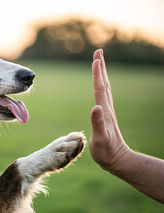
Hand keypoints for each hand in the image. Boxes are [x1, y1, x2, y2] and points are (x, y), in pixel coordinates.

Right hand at [89, 49, 129, 169]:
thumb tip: (95, 106)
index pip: (100, 89)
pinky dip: (101, 85)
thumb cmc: (107, 152)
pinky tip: (99, 85)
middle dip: (101, 67)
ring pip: (105, 88)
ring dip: (101, 74)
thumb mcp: (101, 139)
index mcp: (105, 112)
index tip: (96, 60)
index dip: (97, 75)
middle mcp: (107, 108)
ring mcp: (107, 111)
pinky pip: (103, 95)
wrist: (117, 160)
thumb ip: (98, 123)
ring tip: (98, 63)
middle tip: (98, 52)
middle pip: (104, 84)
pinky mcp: (106, 115)